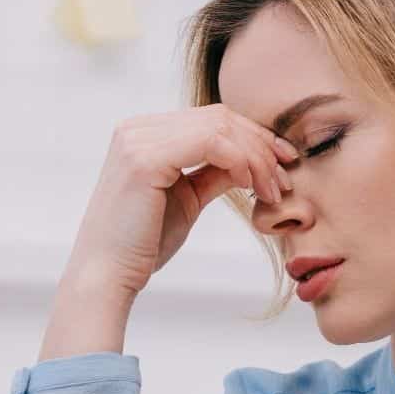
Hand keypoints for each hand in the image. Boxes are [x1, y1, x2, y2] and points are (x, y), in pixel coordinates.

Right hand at [64, 104, 297, 296]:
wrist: (108, 275)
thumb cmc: (143, 245)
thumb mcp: (187, 200)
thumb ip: (213, 174)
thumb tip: (249, 163)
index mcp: (144, 134)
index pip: (212, 119)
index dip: (254, 137)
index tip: (284, 165)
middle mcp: (138, 128)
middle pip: (220, 117)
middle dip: (262, 145)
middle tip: (286, 179)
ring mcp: (138, 139)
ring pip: (220, 127)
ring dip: (256, 158)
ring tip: (273, 191)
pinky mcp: (144, 158)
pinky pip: (210, 142)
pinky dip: (240, 160)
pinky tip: (250, 186)